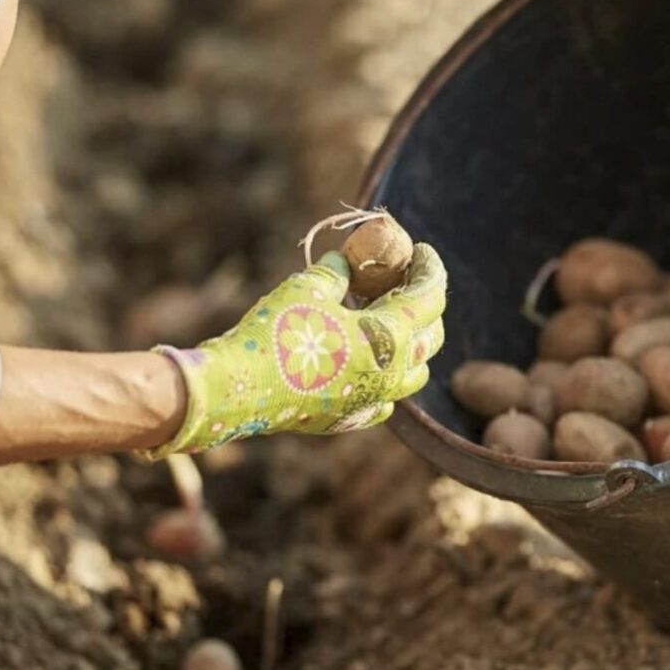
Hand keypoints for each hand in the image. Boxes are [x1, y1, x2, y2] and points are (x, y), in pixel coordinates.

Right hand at [145, 245, 445, 457]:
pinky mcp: (354, 419)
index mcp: (389, 336)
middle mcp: (392, 373)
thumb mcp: (308, 288)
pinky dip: (387, 376)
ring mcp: (375, 401)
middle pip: (431, 335)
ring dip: (412, 343)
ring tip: (390, 321)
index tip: (422, 250)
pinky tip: (368, 361)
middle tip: (407, 282)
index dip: (429, 268)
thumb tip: (347, 262)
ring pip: (416, 372)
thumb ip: (337, 272)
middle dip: (426, 304)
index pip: (430, 296)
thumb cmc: (276, 334)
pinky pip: (387, 398)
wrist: (238, 391)